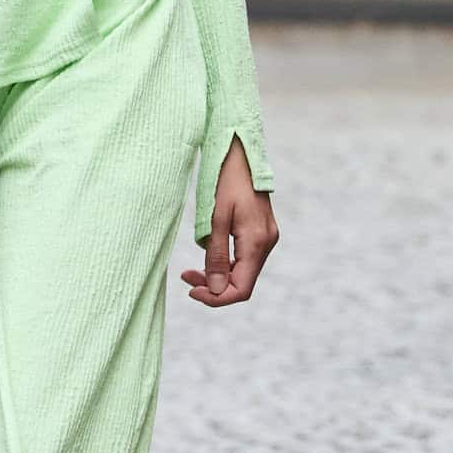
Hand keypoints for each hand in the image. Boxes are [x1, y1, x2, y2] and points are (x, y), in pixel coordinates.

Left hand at [180, 138, 277, 307]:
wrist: (241, 155)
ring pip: (243, 272)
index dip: (216, 297)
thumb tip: (215, 290)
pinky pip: (244, 259)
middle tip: (185, 277)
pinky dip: (225, 264)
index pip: (241, 289)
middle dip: (213, 287)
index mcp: (257, 243)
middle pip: (242, 283)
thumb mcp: (215, 219)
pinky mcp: (260, 233)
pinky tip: (208, 257)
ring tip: (191, 271)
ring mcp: (266, 239)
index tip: (191, 291)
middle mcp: (266, 244)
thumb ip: (216, 256)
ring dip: (217, 276)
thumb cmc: (225, 181)